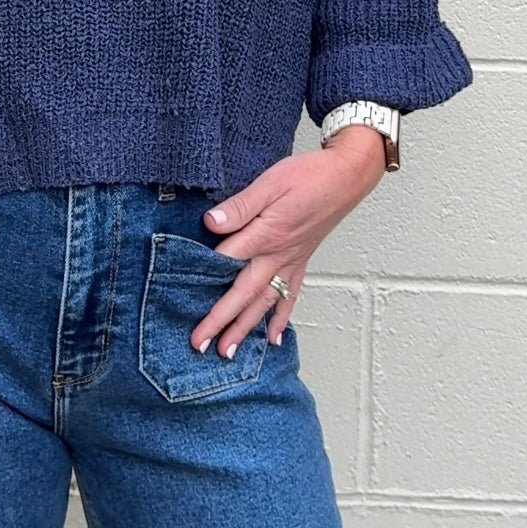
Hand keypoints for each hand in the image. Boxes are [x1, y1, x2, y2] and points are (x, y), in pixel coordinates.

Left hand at [189, 127, 386, 358]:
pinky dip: (279, 318)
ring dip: (245, 328)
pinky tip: (271, 338)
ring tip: (229, 352)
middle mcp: (278, 255)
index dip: (203, 277)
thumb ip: (240, 205)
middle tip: (200, 344)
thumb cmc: (309, 175)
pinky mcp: (301, 262)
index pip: (228, 261)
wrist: (347, 176)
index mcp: (267, 234)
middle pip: (244, 293)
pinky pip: (289, 297)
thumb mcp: (270, 182)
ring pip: (264, 303)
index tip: (180, 296)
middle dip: (221, 321)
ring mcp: (291, 262)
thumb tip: (211, 222)